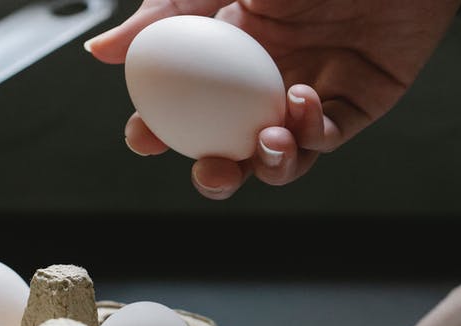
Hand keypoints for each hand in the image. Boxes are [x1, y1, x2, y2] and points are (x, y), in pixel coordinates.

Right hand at [85, 0, 460, 198]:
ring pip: (279, 156)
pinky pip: (329, 137)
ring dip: (267, 163)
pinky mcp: (361, 102)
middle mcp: (265, 79)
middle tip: (212, 171)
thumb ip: (164, 15)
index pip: (183, 106)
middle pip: (230, 148)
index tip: (144, 137)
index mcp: (228, 49)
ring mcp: (311, 93)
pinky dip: (311, 134)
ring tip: (266, 140)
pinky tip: (302, 102)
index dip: (159, 129)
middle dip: (216, 175)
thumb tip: (99, 52)